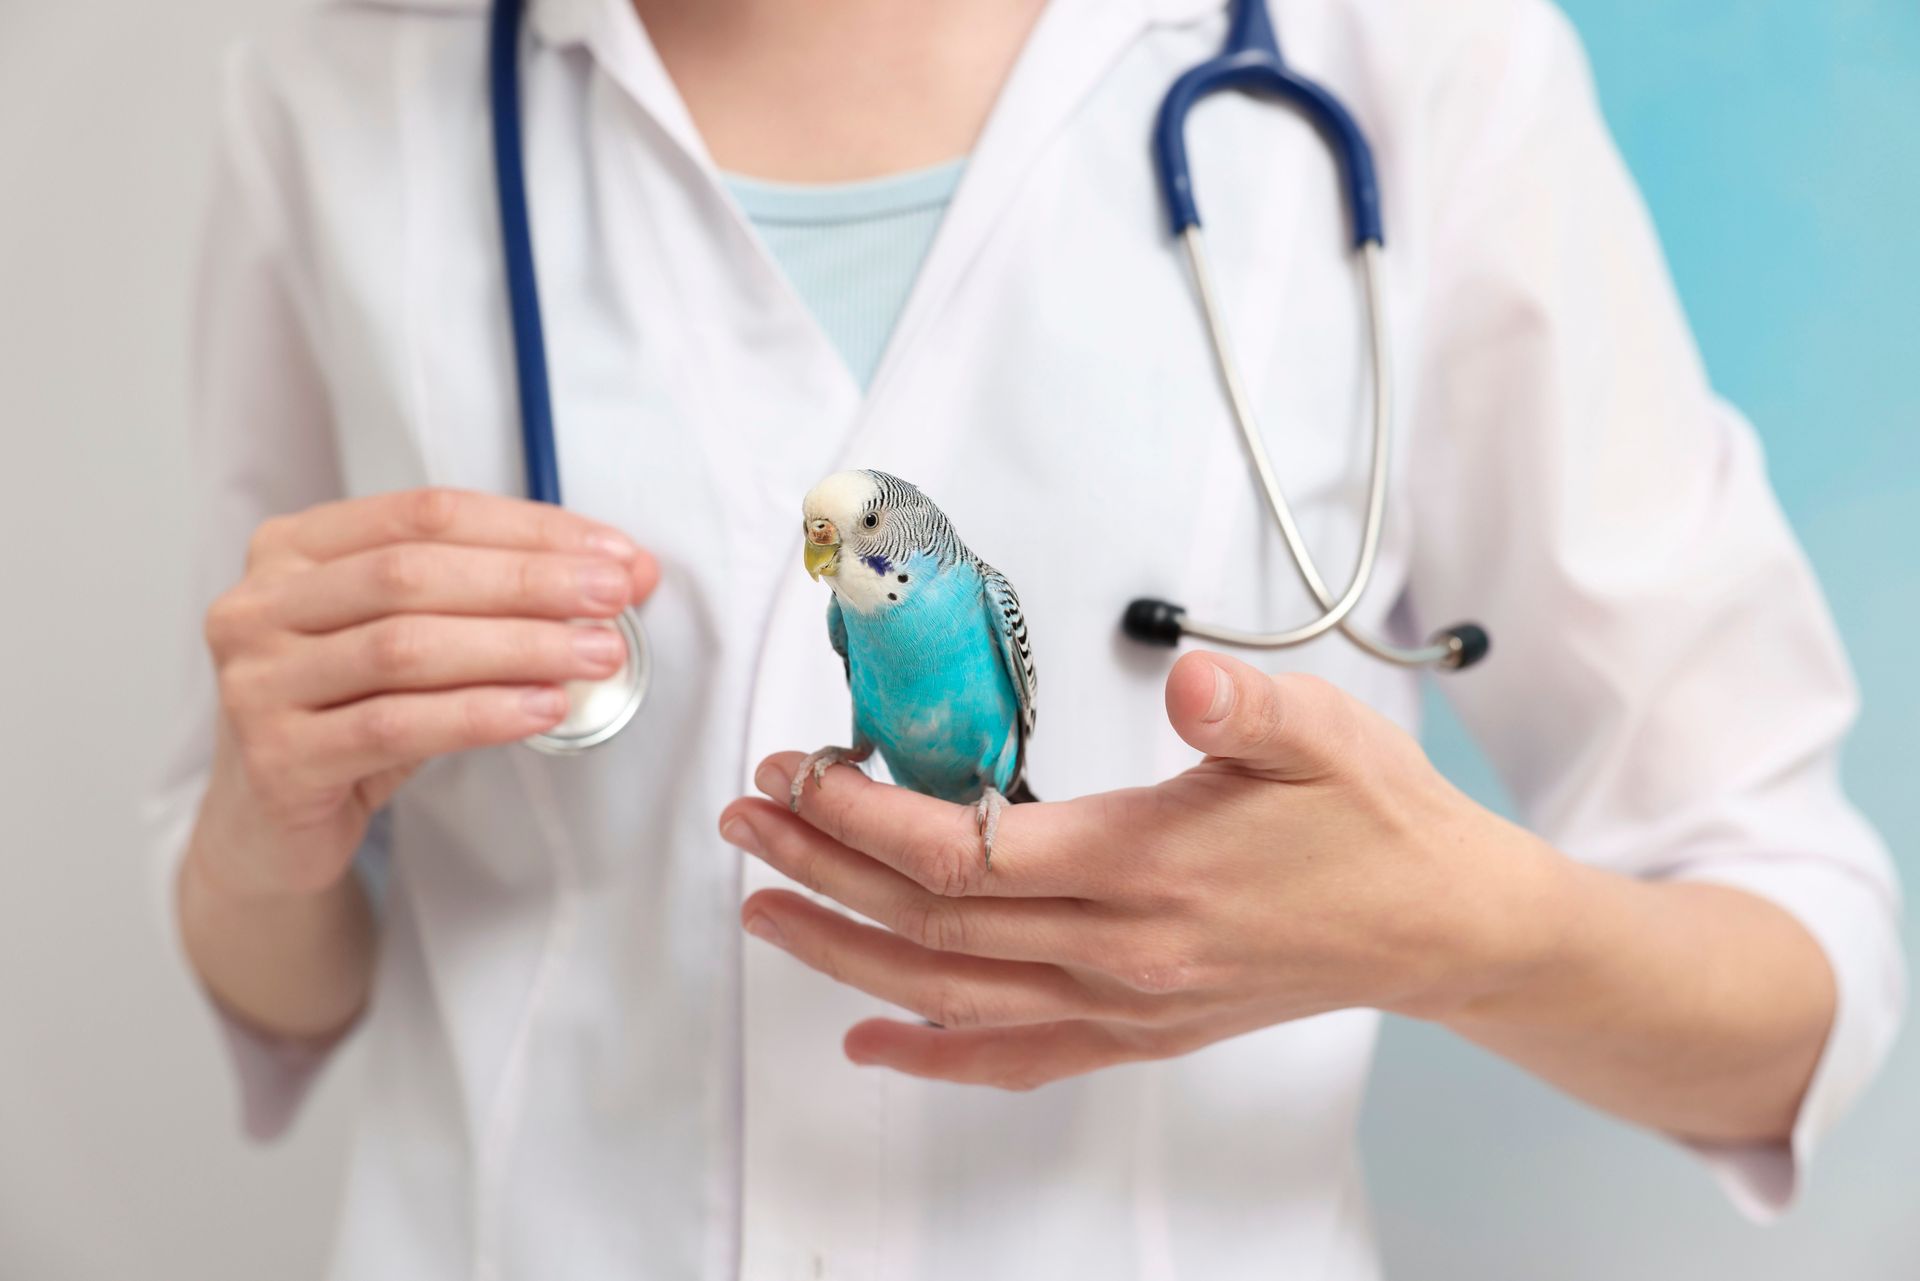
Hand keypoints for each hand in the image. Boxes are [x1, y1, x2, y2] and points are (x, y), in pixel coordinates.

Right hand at [191, 488, 657, 902]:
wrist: (275, 821)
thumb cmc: (360, 709)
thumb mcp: (422, 635)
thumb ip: (503, 594)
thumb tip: (629, 569)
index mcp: (294, 547)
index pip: (426, 513)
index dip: (527, 528)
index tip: (612, 554)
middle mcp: (258, 603)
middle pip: (413, 574)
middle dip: (529, 582)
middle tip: (614, 599)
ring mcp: (255, 680)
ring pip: (406, 648)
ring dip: (519, 647)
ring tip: (597, 655)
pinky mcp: (275, 757)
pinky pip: (395, 726)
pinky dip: (480, 713)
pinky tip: (542, 709)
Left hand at [718, 652, 1566, 1089]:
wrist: (1441, 924)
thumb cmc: (1374, 819)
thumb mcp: (1323, 731)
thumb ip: (1244, 706)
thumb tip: (1193, 677)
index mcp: (1145, 868)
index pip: (963, 850)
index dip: (863, 815)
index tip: (798, 773)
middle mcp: (1119, 952)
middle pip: (932, 923)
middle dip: (821, 874)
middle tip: (745, 824)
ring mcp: (1126, 1005)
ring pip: (950, 996)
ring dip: (846, 957)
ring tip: (766, 914)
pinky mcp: (1141, 1032)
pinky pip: (1016, 1058)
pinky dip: (932, 1056)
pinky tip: (871, 1043)